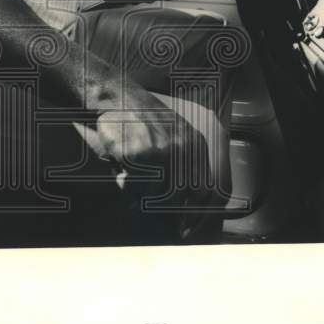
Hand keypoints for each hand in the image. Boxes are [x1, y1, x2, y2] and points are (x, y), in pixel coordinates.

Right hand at [94, 86, 209, 207]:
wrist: (118, 96)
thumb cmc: (144, 119)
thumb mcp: (176, 134)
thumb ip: (185, 164)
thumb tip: (185, 205)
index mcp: (195, 145)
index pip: (205, 190)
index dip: (196, 215)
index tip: (185, 228)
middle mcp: (181, 148)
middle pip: (178, 198)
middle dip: (164, 211)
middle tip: (150, 209)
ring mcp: (160, 151)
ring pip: (154, 195)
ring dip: (140, 196)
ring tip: (130, 181)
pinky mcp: (138, 154)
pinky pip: (133, 186)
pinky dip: (125, 186)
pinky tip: (121, 171)